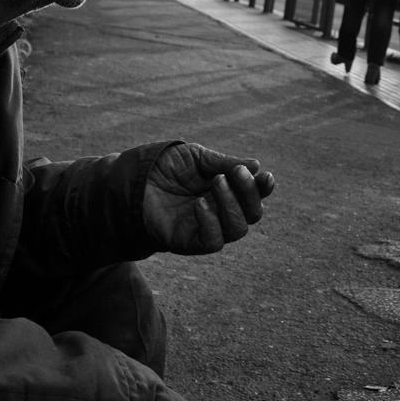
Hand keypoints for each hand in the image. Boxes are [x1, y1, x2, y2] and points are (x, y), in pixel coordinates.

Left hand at [142, 142, 276, 254]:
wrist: (133, 180)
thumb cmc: (166, 168)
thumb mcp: (198, 158)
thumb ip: (224, 163)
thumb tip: (256, 166)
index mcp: (227, 191)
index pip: (254, 195)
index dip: (263, 188)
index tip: (265, 176)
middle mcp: (221, 212)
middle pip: (252, 214)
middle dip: (249, 193)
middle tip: (237, 173)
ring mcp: (207, 228)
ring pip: (237, 230)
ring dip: (232, 205)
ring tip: (216, 182)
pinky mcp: (189, 242)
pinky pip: (212, 242)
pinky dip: (211, 223)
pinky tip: (199, 204)